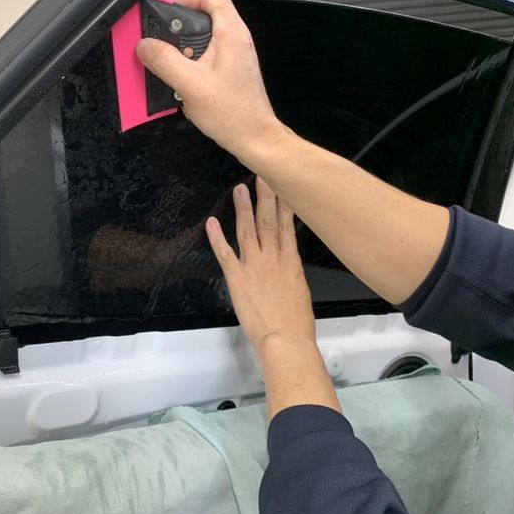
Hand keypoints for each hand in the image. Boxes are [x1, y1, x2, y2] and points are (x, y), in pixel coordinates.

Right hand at [136, 0, 289, 162]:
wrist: (253, 137)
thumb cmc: (234, 114)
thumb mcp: (190, 85)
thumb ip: (164, 61)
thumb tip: (145, 46)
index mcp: (230, 33)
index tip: (166, 16)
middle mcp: (234, 39)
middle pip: (201, 14)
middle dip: (177, 29)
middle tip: (162, 44)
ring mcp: (232, 54)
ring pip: (201, 37)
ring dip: (181, 49)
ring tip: (171, 66)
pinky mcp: (228, 69)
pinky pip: (204, 56)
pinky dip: (189, 64)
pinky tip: (181, 82)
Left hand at [205, 177, 315, 352]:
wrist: (285, 340)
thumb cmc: (296, 324)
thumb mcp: (301, 292)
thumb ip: (291, 274)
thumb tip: (287, 267)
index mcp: (291, 262)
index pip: (287, 225)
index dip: (283, 203)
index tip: (282, 185)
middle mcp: (273, 259)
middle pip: (268, 220)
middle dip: (266, 195)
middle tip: (262, 174)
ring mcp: (254, 266)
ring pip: (248, 230)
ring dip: (243, 208)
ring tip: (240, 188)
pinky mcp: (237, 278)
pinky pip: (225, 253)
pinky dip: (217, 237)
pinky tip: (212, 222)